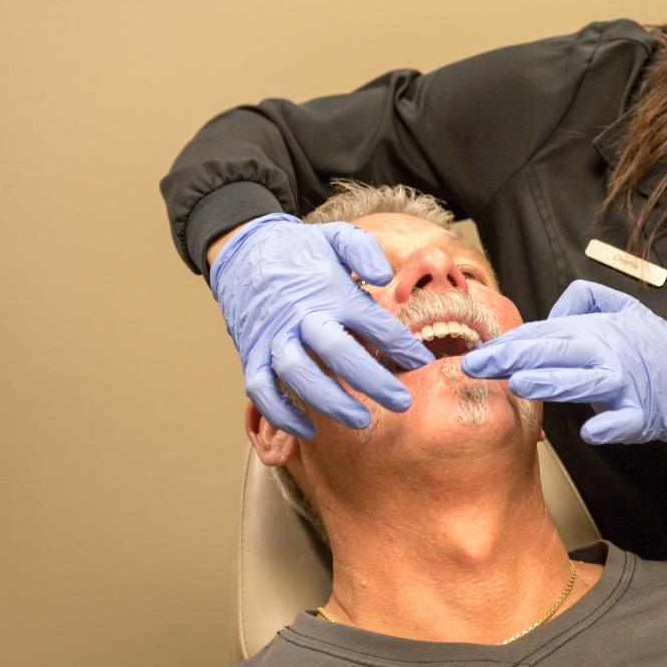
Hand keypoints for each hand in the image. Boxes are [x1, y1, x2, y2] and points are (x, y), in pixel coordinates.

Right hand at [209, 214, 432, 437]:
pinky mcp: (251, 353)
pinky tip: (307, 430)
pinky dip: (280, 413)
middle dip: (372, 380)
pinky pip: (261, 390)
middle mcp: (301, 316)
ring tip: (360, 420)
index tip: (422, 364)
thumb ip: (364, 251)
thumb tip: (384, 276)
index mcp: (330, 291)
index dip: (401, 345)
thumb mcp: (337, 236)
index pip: (373, 322)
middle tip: (401, 402)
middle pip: (337, 351)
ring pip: (298, 374)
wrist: (244, 250)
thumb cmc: (301, 250)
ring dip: (329, 401)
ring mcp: (273, 337)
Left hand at [461, 280, 666, 444]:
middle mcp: (605, 354)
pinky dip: (609, 426)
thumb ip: (584, 298)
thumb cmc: (650, 345)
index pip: (542, 335)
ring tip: (521, 384)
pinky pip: (623, 421)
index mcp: (595, 331)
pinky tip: (591, 432)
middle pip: (555, 353)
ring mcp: (623, 385)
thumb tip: (551, 311)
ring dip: (553, 383)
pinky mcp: (639, 415)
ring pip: (583, 382)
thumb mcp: (622, 306)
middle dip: (513, 358)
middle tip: (478, 364)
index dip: (507, 344)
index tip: (476, 353)